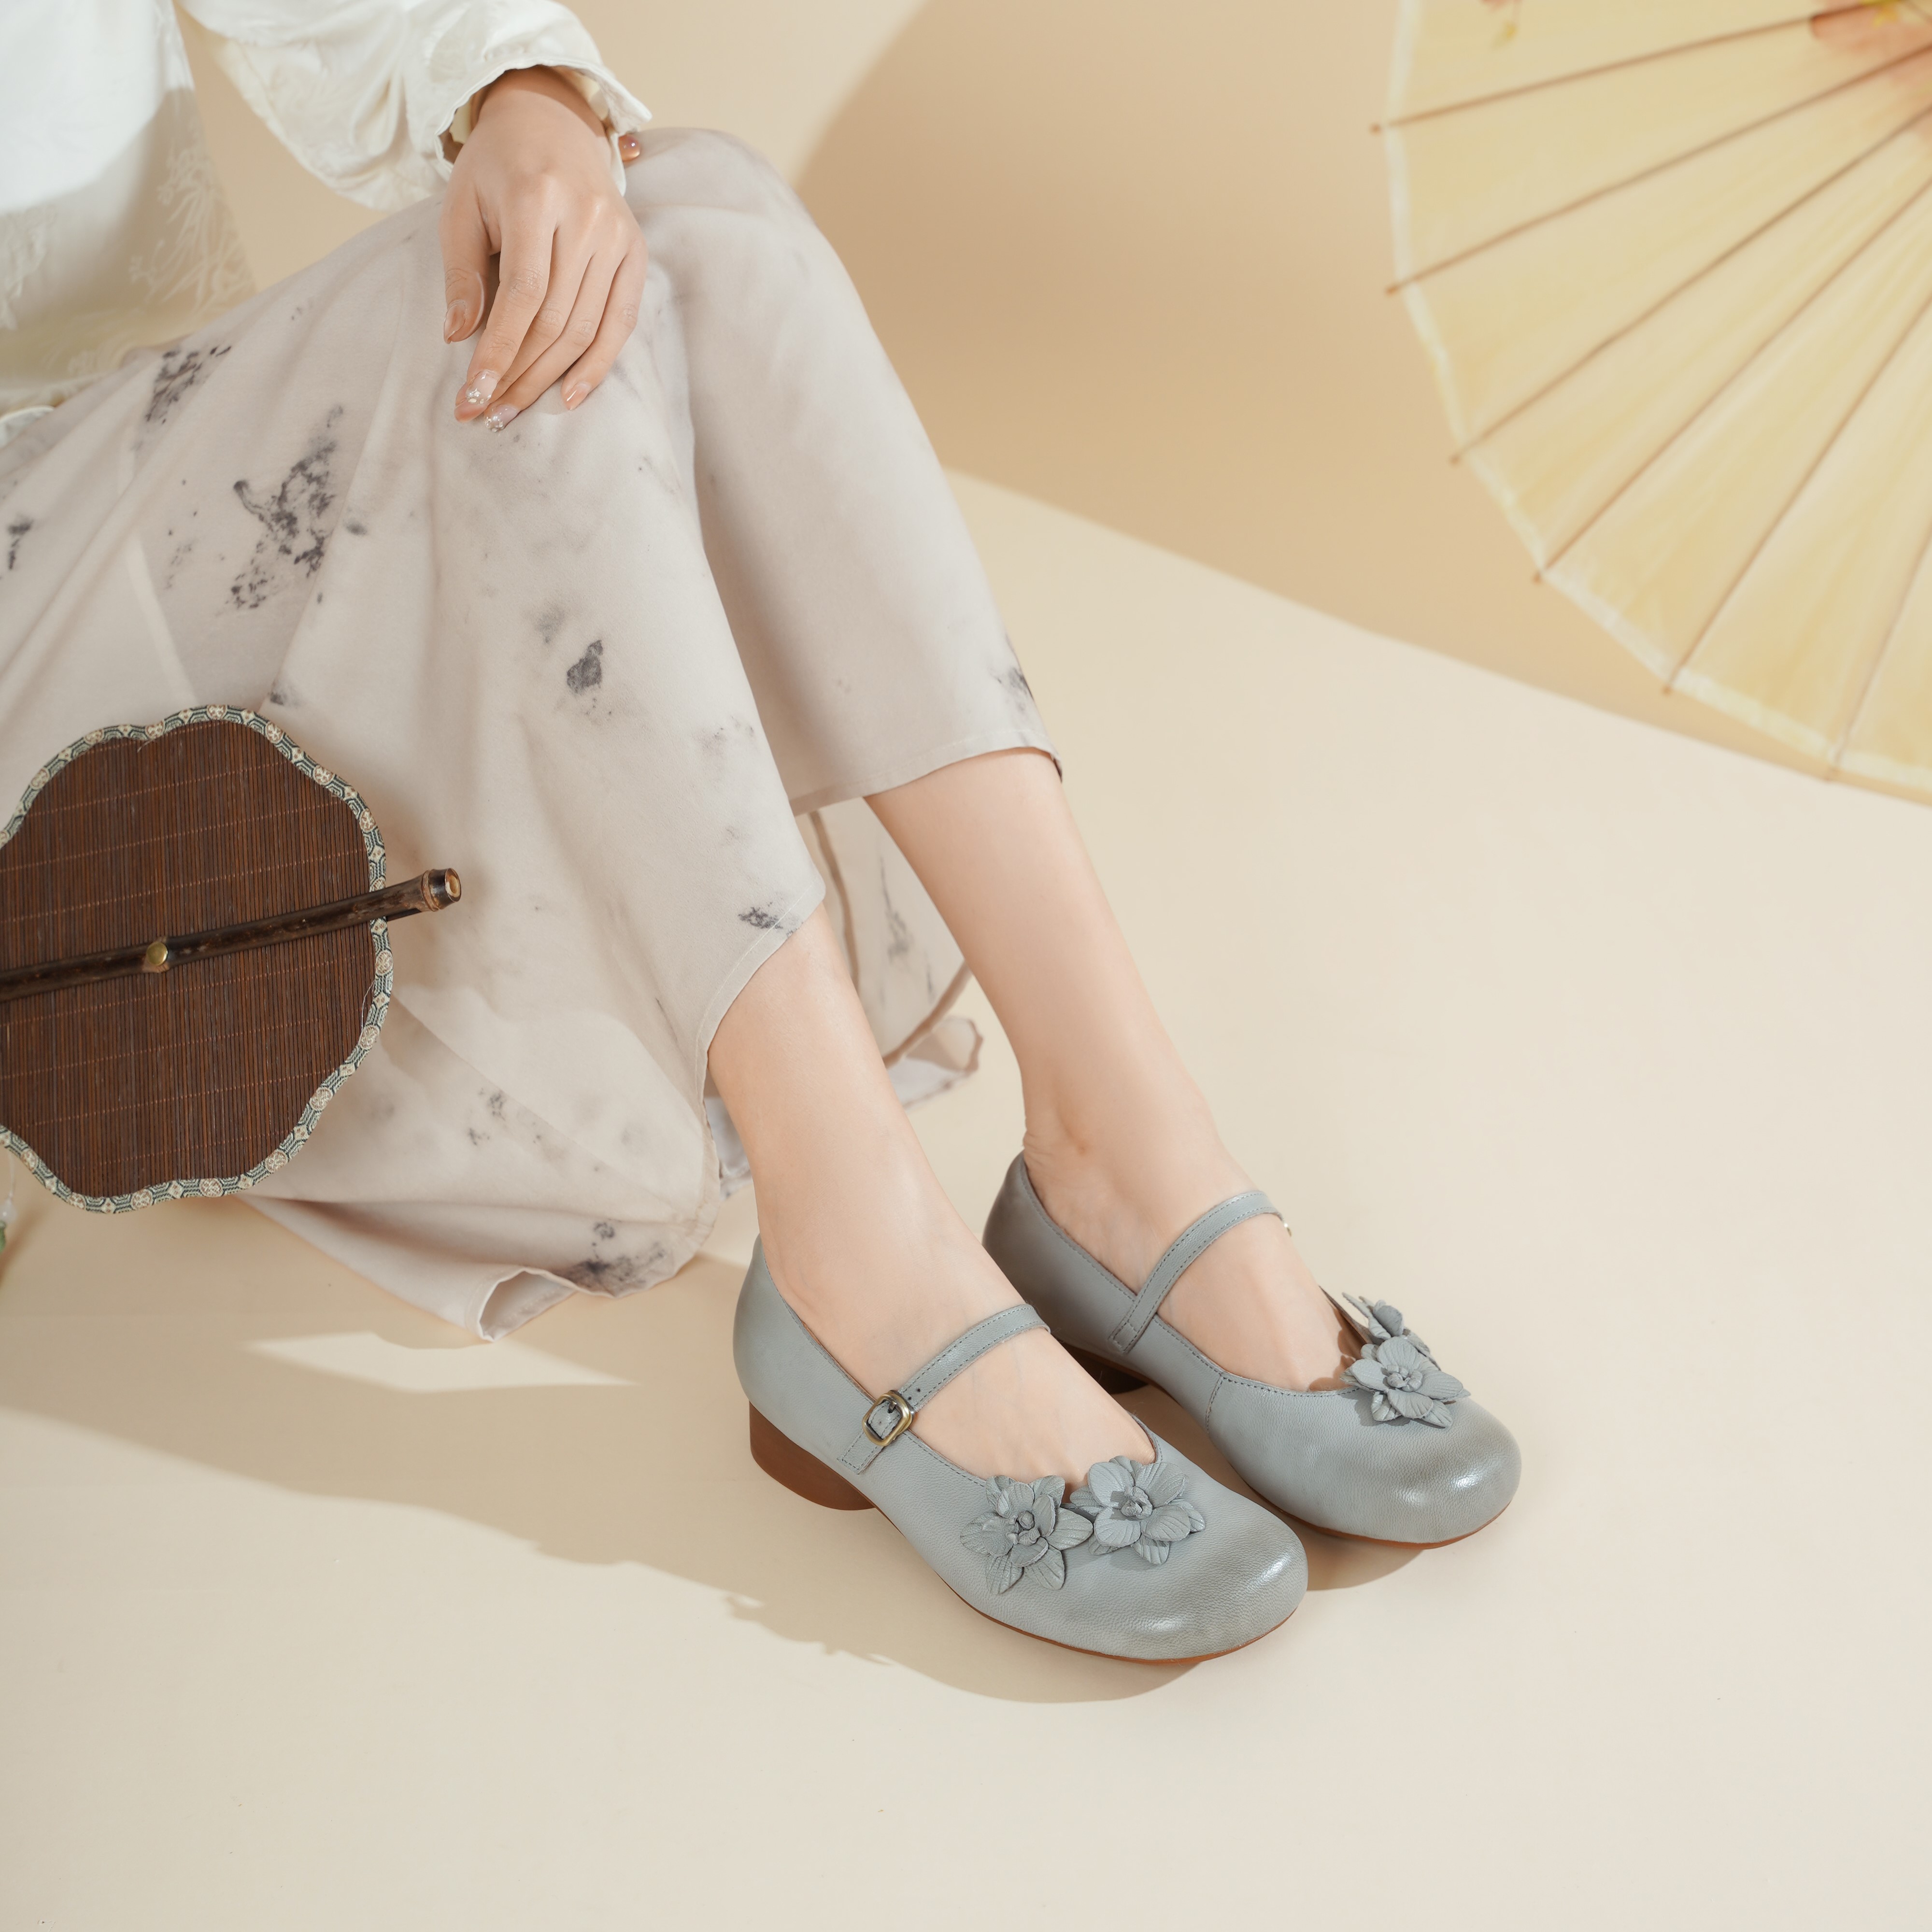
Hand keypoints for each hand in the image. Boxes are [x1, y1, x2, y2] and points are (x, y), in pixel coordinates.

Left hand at [440, 67, 646, 427]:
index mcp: (538, 199)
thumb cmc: (496, 168)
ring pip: (586, 328)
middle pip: (555, 320)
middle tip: (488, 413)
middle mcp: (586, 219)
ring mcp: (617, 236)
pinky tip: (571, 396)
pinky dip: (597, 365)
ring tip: (515, 409)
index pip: (521, 297)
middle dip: (519, 375)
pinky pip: (620, 322)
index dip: (499, 352)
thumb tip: (458, 338)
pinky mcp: (635, 251)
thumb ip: (462, 271)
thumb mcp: (461, 207)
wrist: (549, 122)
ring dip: (549, 379)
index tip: (474, 395)